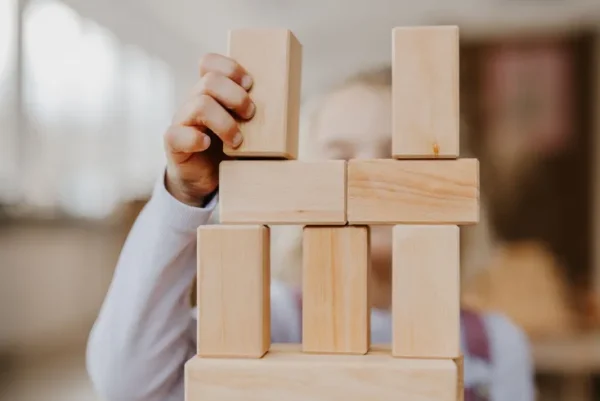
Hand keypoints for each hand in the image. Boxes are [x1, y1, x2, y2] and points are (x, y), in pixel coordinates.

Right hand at [164, 53, 254, 205]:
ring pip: (199, 105)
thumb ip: (254, 113)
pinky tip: (207, 145)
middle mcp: (193, 102)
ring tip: (238, 141)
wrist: (204, 181)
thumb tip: (289, 105)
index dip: (230, 68)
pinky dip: (195, 138)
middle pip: (209, 81)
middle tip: (250, 115)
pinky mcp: (174, 144)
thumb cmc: (228, 150)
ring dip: (224, 122)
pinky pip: (177, 134)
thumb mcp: (244, 127)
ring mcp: (182, 121)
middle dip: (235, 96)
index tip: (250, 84)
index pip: (209, 63)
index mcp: (209, 93)